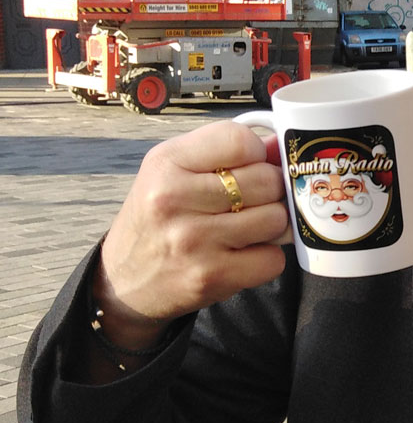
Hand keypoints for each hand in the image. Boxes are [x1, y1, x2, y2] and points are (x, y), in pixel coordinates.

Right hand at [93, 120, 289, 350]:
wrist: (123, 281)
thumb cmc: (157, 218)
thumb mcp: (174, 171)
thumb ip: (225, 152)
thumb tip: (279, 146)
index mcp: (166, 162)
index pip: (240, 141)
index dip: (257, 152)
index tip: (249, 166)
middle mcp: (175, 198)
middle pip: (267, 181)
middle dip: (270, 191)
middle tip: (250, 201)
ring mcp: (194, 240)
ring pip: (276, 219)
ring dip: (271, 225)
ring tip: (245, 228)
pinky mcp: (211, 276)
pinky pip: (273, 259)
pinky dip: (266, 258)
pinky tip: (241, 255)